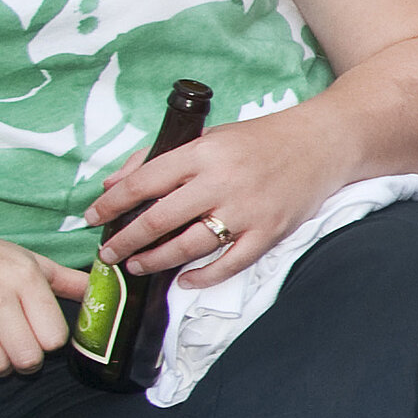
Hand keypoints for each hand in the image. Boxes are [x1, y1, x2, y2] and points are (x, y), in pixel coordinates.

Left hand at [83, 107, 353, 292]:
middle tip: (107, 253)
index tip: (93, 218)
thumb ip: (161, 158)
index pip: (143, 181)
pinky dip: (203, 277)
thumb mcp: (209, 137)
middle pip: (159, 220)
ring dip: (155, 261)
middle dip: (125, 241)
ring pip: (189, 247)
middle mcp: (222, 182)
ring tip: (136, 266)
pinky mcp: (269, 232)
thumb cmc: (262, 139)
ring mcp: (247, 211)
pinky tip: (184, 280)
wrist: (324, 142)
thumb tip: (115, 183)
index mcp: (203, 153)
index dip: (112, 204)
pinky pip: (229, 264)